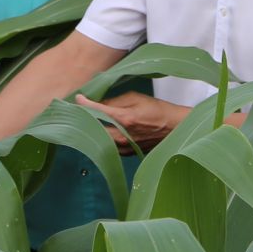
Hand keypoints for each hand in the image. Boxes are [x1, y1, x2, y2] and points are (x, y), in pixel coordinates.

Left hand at [75, 91, 190, 154]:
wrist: (174, 128)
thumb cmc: (157, 110)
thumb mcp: (135, 98)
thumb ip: (114, 101)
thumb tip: (97, 104)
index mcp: (124, 118)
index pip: (96, 111)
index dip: (84, 103)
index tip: (78, 98)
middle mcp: (122, 136)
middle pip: (93, 128)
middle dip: (84, 118)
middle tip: (79, 110)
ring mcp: (124, 147)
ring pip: (99, 139)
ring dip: (92, 129)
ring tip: (87, 119)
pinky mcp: (127, 153)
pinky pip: (108, 145)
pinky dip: (102, 137)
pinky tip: (101, 130)